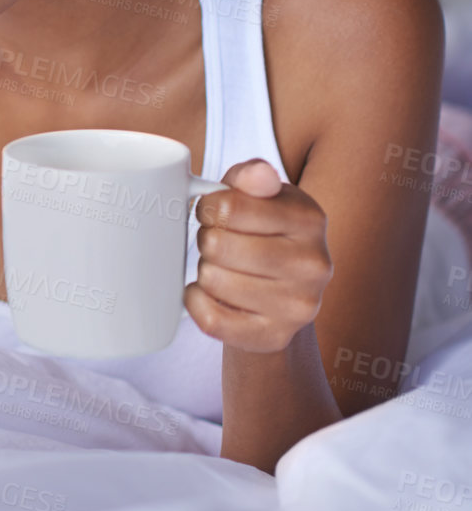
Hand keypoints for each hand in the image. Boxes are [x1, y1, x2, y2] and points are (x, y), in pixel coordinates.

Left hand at [186, 159, 333, 353]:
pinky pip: (211, 319)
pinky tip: (211, 294)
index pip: (228, 207)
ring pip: (212, 280)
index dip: (209, 208)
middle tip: (220, 244)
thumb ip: (250, 176)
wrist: (283, 290)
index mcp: (310, 219)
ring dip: (206, 271)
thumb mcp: (259, 195)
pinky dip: (197, 303)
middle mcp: (314, 264)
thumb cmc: (264, 232)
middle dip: (207, 240)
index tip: (216, 213)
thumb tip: (258, 174)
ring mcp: (298, 306)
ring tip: (225, 268)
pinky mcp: (275, 336)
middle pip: (216, 245)